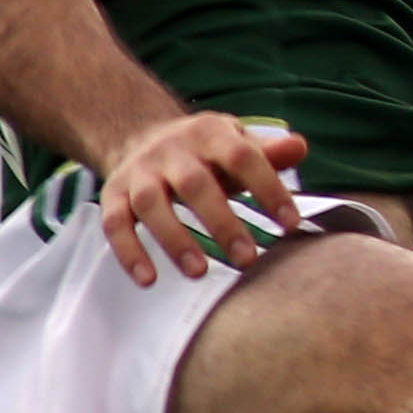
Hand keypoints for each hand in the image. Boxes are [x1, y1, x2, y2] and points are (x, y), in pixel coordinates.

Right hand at [96, 112, 306, 283]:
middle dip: (222, 224)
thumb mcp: (235, 144)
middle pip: (195, 184)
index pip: (242, 157)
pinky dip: (129, 252)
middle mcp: (170, 150)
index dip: (268, 189)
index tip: (290, 224)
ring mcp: (139, 172)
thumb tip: (299, 147)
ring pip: (152, 204)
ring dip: (174, 240)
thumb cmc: (203, 151)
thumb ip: (267, 153)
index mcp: (209, 133)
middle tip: (247, 260)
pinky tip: (149, 279)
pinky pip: (116, 223)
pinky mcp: (113, 194)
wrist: (142, 134)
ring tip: (199, 273)